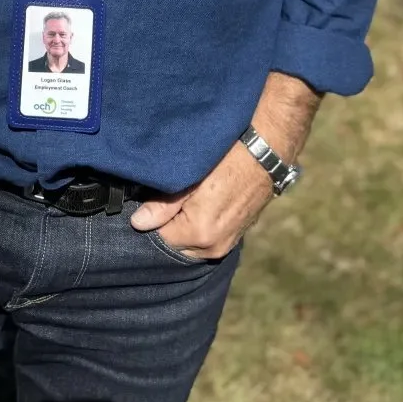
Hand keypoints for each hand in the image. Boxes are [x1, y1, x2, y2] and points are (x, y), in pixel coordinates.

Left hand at [129, 139, 273, 258]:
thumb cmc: (226, 159)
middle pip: (176, 246)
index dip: (151, 221)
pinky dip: (198, 229)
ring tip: (182, 201)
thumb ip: (163, 205)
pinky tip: (197, 207)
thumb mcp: (190, 177)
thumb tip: (138, 223)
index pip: (160, 239)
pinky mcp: (235, 237)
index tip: (149, 202)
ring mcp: (227, 245)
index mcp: (199, 233)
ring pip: (191, 245)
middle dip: (167, 227)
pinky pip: (207, 240)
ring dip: (183, 229)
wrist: (265, 154)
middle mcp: (213, 247)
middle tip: (164, 200)